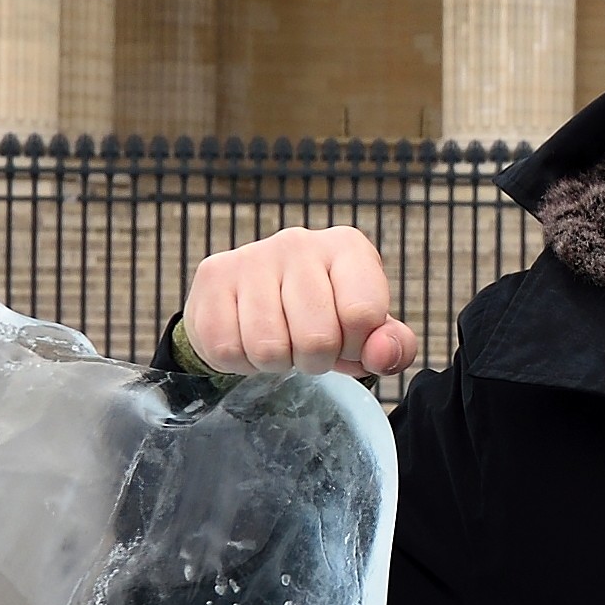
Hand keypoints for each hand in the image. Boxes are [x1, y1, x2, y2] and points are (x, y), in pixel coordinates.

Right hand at [180, 226, 417, 379]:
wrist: (254, 301)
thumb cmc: (323, 315)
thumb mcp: (367, 330)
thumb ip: (392, 346)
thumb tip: (383, 355)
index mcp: (347, 247)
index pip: (363, 314)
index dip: (356, 347)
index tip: (347, 340)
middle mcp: (299, 242)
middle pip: (316, 338)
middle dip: (315, 360)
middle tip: (307, 347)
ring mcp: (251, 256)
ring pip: (268, 348)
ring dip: (276, 363)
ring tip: (279, 341)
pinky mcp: (212, 277)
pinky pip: (228, 349)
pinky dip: (240, 362)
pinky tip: (247, 337)